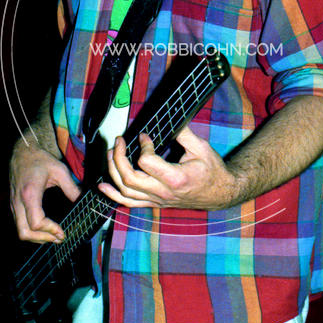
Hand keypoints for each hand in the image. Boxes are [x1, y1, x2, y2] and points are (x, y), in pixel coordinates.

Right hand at [9, 141, 79, 242]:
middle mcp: (18, 202)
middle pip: (24, 232)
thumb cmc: (41, 160)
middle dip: (43, 239)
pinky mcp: (14, 205)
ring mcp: (14, 204)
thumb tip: (83, 202)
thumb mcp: (60, 171)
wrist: (23, 152)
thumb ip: (72, 188)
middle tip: (59, 238)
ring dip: (37, 238)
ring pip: (20, 231)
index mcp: (30, 193)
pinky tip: (45, 230)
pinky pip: (20, 224)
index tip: (62, 232)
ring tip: (54, 236)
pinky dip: (32, 232)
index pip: (36, 222)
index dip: (50, 230)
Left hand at [99, 125, 236, 209]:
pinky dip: (113, 195)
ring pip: (126, 191)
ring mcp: (157, 200)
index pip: (146, 162)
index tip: (145, 136)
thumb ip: (183, 133)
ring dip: (113, 171)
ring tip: (111, 154)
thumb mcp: (202, 148)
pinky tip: (103, 185)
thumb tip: (170, 119)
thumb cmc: (212, 171)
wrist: (219, 193)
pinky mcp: (154, 203)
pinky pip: (129, 203)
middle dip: (119, 158)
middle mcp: (163, 192)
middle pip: (130, 178)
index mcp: (176, 178)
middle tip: (119, 141)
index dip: (143, 146)